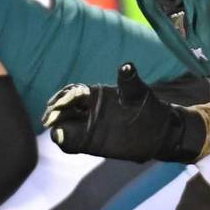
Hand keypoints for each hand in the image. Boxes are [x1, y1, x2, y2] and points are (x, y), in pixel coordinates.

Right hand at [42, 63, 201, 162]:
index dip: (63, 97)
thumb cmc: (149, 108)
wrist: (159, 133)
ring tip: (56, 133)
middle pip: (64, 110)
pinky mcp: (90, 142)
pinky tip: (62, 142)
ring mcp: (87, 126)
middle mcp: (87, 109)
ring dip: (58, 128)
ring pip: (65, 125)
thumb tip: (126, 66)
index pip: (72, 93)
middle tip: (50, 120)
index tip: (58, 103)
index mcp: (95, 94)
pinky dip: (65, 142)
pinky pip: (72, 142)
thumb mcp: (140, 93)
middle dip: (55, 113)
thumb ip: (129, 82)